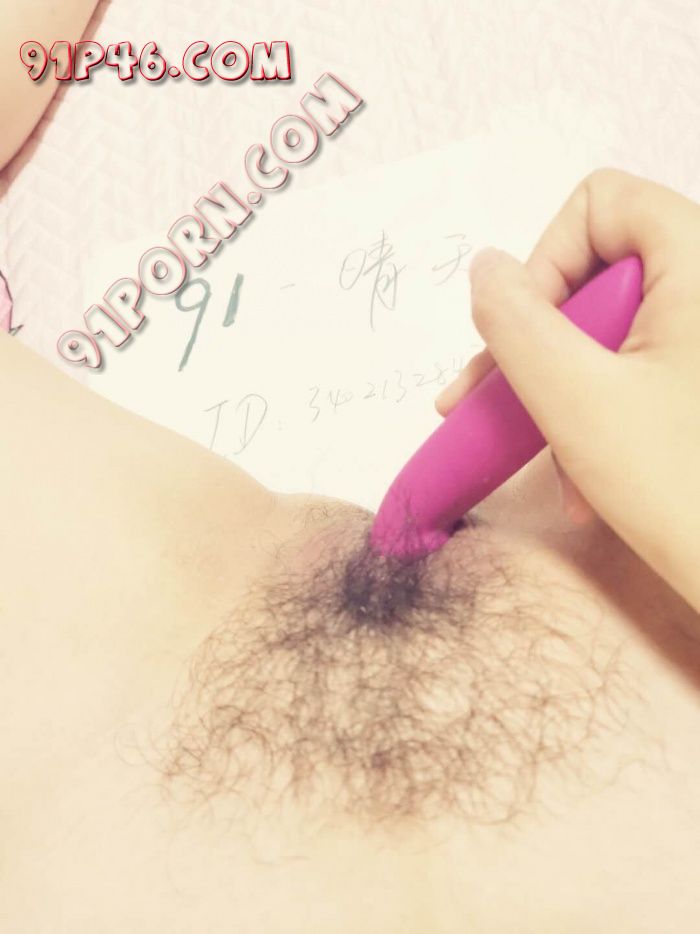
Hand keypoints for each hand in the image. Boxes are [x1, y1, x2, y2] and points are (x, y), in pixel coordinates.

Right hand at [436, 168, 699, 612]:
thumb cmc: (687, 491)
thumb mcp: (577, 400)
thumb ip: (515, 324)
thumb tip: (485, 270)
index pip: (600, 204)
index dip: (545, 263)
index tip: (522, 340)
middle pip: (598, 275)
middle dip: (541, 349)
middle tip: (493, 403)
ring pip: (610, 335)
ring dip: (564, 397)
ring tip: (555, 469)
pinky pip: (638, 372)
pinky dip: (601, 417)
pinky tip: (586, 483)